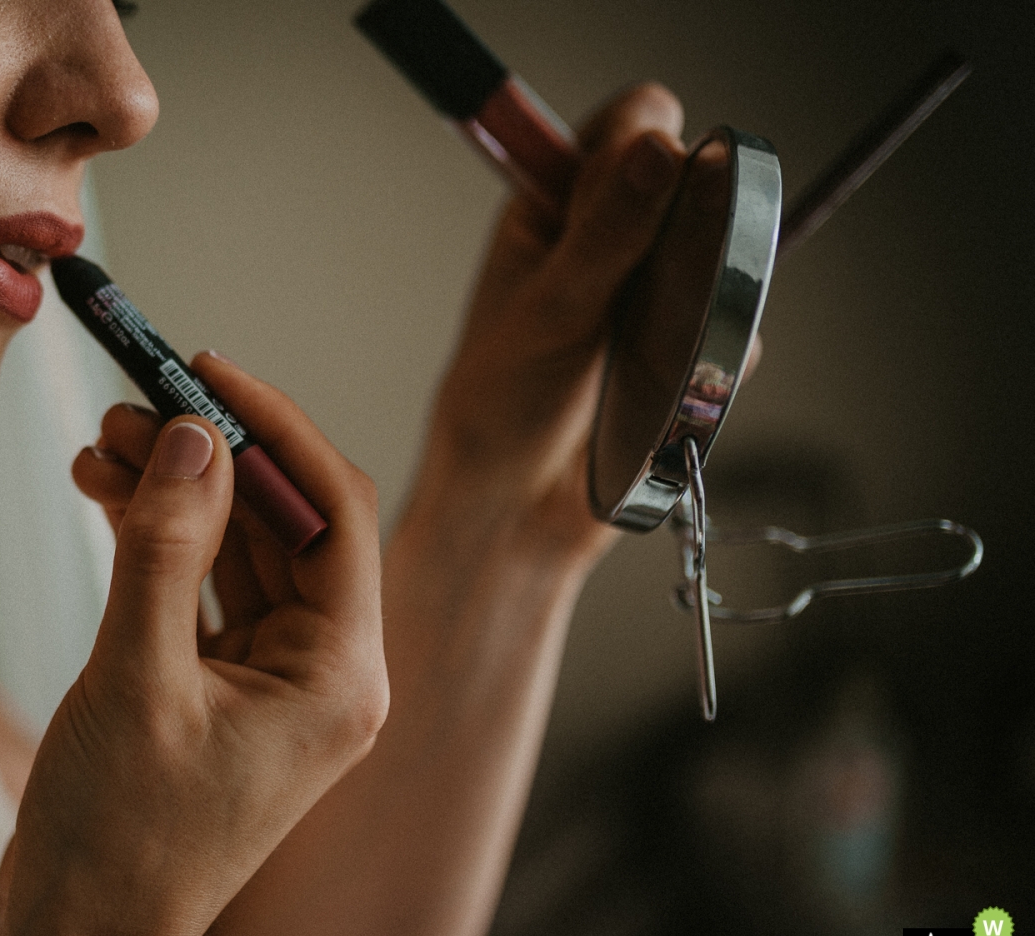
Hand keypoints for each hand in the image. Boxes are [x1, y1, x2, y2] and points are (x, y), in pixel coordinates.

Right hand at [0, 355, 387, 935]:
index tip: (204, 369)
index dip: (274, 429)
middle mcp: (322, 677)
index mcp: (340, 678)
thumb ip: (166, 548)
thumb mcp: (136, 678)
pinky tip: (106, 496)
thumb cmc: (115, 838)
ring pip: (237, 551)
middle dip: (209, 457)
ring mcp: (271, 686)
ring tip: (103, 444)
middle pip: (281, 524)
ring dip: (177, 493)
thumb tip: (193, 438)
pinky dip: (158, 542)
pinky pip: (203, 591)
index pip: (332, 513)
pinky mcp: (221, 693)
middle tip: (131, 405)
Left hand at [420, 83, 691, 567]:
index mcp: (554, 207)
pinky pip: (737, 322)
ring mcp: (649, 290)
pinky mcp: (684, 342)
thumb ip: (607, 231)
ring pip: (724, 251)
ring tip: (643, 345)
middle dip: (689, 223)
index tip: (651, 189)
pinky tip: (668, 384)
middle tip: (641, 283)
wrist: (514, 512)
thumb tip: (657, 148)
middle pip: (692, 179)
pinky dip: (718, 350)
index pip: (628, 124)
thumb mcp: (548, 310)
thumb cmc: (498, 408)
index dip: (651, 141)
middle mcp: (606, 238)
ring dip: (705, 293)